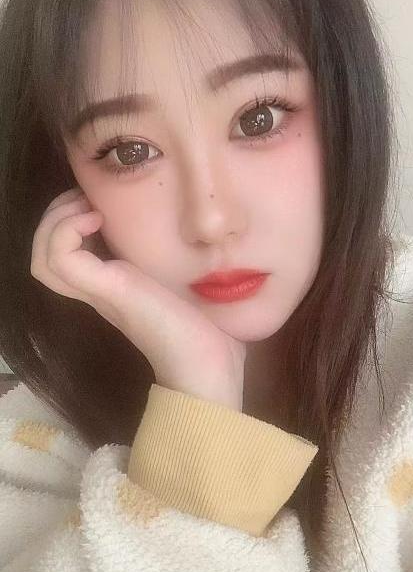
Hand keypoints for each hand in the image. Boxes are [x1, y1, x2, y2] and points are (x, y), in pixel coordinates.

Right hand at [30, 187, 246, 410]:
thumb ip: (184, 267)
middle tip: (86, 201)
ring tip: (87, 210)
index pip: (64, 259)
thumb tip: (208, 240)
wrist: (212, 370)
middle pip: (43, 256)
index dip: (70, 224)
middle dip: (56, 216)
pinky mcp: (110, 290)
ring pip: (42, 257)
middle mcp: (101, 291)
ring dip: (55, 222)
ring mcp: (101, 292)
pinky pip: (60, 259)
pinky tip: (97, 220)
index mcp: (115, 290)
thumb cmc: (211, 334)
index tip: (99, 206)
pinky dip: (66, 231)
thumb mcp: (191, 287)